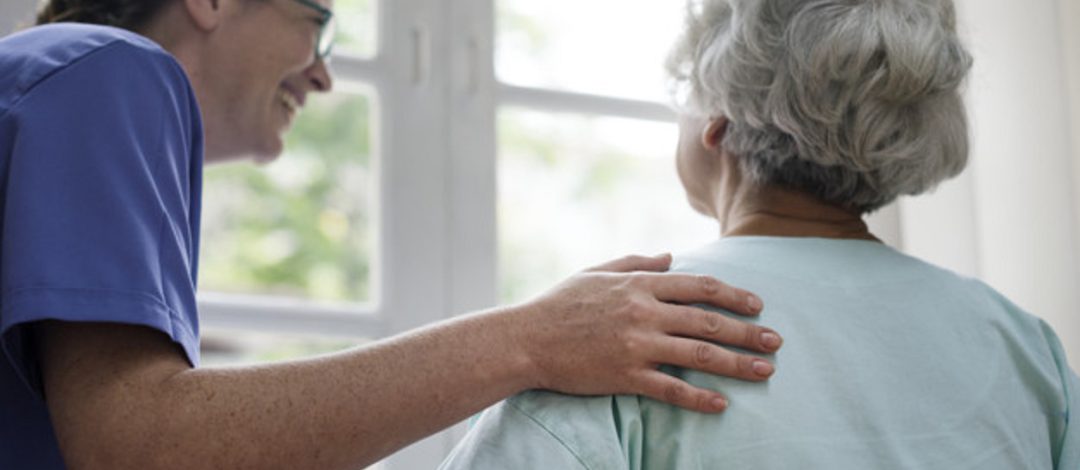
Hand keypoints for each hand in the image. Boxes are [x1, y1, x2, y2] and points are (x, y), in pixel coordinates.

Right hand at [513, 253, 780, 412]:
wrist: (525, 339)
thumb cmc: (558, 304)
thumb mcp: (597, 272)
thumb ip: (636, 262)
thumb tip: (670, 256)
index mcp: (639, 284)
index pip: (699, 286)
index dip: (734, 295)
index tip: (757, 305)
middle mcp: (643, 312)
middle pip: (709, 320)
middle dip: (748, 331)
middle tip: (776, 341)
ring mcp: (636, 345)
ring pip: (699, 354)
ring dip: (737, 363)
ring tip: (765, 370)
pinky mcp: (625, 375)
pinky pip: (671, 388)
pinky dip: (699, 397)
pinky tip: (721, 404)